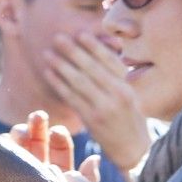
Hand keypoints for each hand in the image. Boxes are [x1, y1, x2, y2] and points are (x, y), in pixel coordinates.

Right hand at [10, 111, 110, 181]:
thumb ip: (88, 181)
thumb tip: (94, 158)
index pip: (59, 156)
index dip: (59, 141)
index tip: (59, 130)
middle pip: (37, 152)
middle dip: (37, 132)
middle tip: (38, 116)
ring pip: (18, 159)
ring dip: (20, 140)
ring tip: (21, 129)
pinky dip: (1, 156)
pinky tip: (2, 144)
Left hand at [45, 31, 147, 178]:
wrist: (133, 148)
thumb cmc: (130, 117)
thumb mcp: (130, 94)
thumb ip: (115, 75)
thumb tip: (99, 49)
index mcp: (127, 87)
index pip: (109, 62)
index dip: (94, 47)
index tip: (80, 33)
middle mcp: (117, 96)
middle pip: (92, 69)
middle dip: (73, 52)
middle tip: (58, 37)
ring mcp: (104, 109)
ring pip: (79, 83)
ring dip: (61, 66)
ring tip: (48, 53)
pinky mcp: (91, 120)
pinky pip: (72, 98)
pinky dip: (59, 84)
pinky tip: (49, 73)